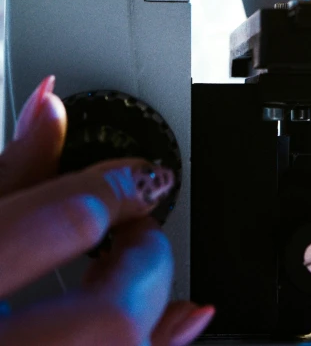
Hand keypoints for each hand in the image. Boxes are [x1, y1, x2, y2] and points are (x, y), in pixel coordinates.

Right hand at [0, 78, 213, 344]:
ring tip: (134, 272)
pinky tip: (180, 318)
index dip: (115, 188)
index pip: (66, 223)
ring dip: (154, 306)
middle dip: (144, 262)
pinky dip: (164, 342)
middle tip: (139, 230)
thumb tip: (50, 102)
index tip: (133, 178)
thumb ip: (12, 166)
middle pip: (111, 314)